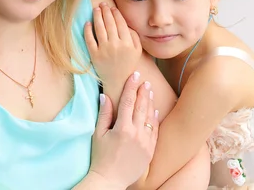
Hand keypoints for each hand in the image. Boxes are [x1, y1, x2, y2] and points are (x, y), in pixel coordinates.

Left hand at [85, 2, 141, 84]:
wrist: (118, 81)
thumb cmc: (128, 64)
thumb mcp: (137, 50)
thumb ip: (134, 36)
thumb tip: (125, 23)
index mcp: (127, 43)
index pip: (120, 23)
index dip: (115, 13)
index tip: (112, 8)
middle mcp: (116, 45)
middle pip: (109, 23)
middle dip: (105, 11)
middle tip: (102, 4)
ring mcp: (104, 50)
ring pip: (99, 28)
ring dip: (97, 16)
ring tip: (96, 9)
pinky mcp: (94, 55)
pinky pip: (89, 39)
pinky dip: (88, 29)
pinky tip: (88, 23)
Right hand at [89, 71, 158, 188]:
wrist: (110, 180)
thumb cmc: (101, 157)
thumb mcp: (98, 134)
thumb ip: (104, 114)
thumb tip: (106, 96)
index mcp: (122, 128)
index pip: (127, 101)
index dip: (131, 87)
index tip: (134, 75)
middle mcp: (136, 133)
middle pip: (141, 107)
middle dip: (142, 92)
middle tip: (145, 80)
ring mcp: (145, 142)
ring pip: (149, 117)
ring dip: (150, 103)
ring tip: (150, 91)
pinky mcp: (150, 150)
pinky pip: (155, 131)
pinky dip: (154, 119)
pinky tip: (154, 110)